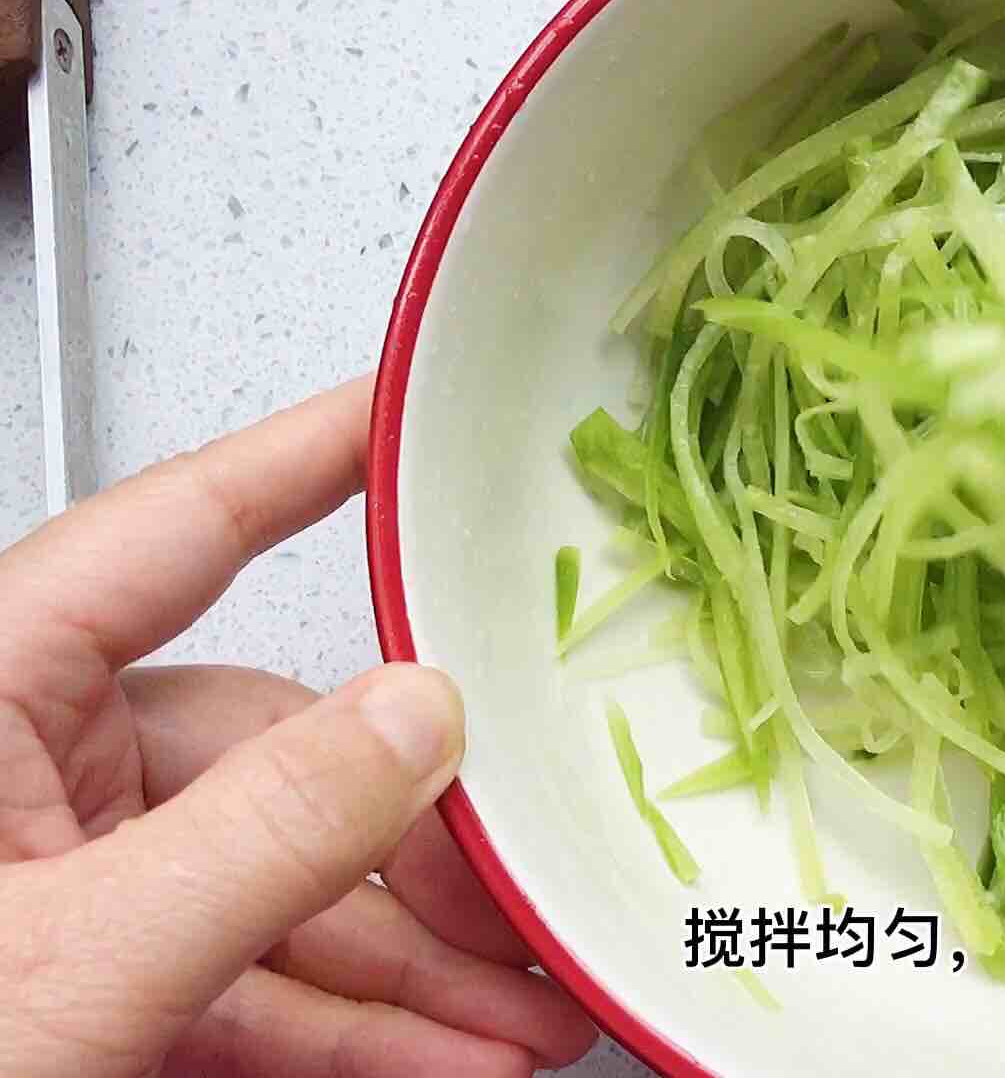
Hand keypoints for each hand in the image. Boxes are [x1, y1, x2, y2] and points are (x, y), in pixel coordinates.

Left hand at [0, 377, 598, 1076]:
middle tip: (527, 895)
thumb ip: (262, 834)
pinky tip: (446, 1053)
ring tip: (521, 1012)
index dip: (311, 460)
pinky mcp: (91, 974)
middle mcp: (23, 766)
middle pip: (276, 749)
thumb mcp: (75, 961)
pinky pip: (249, 973)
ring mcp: (64, 877)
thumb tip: (420, 718)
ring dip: (414, 963)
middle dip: (421, 847)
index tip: (414, 417)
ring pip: (282, 880)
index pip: (177, 531)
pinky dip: (352, 1024)